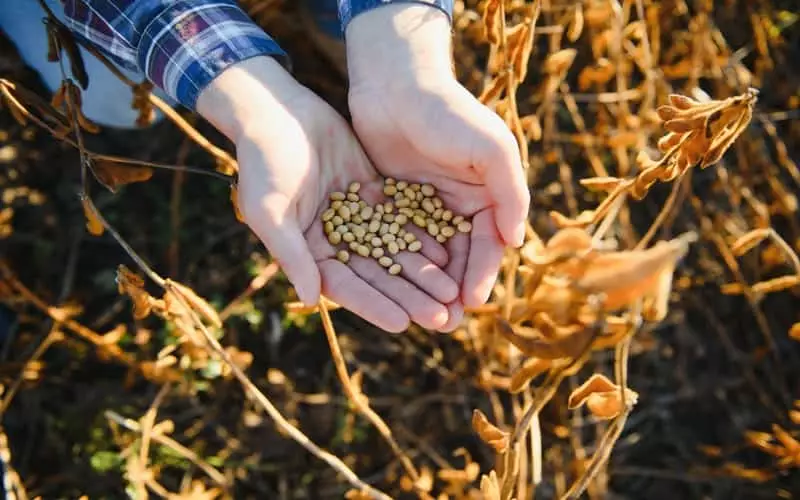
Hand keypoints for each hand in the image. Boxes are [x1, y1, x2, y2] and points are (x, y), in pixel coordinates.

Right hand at [196, 57, 458, 331]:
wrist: (276, 110)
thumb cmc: (263, 161)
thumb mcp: (271, 209)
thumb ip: (291, 254)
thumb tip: (310, 301)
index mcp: (307, 251)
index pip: (346, 287)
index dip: (374, 306)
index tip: (403, 324)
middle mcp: (334, 240)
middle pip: (378, 275)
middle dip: (409, 297)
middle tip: (442, 317)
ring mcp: (356, 216)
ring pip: (394, 250)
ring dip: (422, 272)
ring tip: (453, 291)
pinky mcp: (371, 191)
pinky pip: (401, 218)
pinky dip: (423, 234)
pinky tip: (449, 250)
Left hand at [345, 5, 530, 330]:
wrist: (396, 85)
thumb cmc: (449, 113)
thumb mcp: (491, 149)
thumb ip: (510, 193)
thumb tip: (517, 241)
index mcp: (488, 194)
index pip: (488, 243)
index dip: (483, 273)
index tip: (474, 302)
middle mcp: (459, 204)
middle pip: (460, 257)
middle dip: (455, 289)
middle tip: (447, 322)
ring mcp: (425, 205)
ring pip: (429, 255)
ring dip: (428, 286)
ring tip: (422, 316)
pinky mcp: (393, 202)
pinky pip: (398, 240)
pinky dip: (399, 265)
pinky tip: (393, 289)